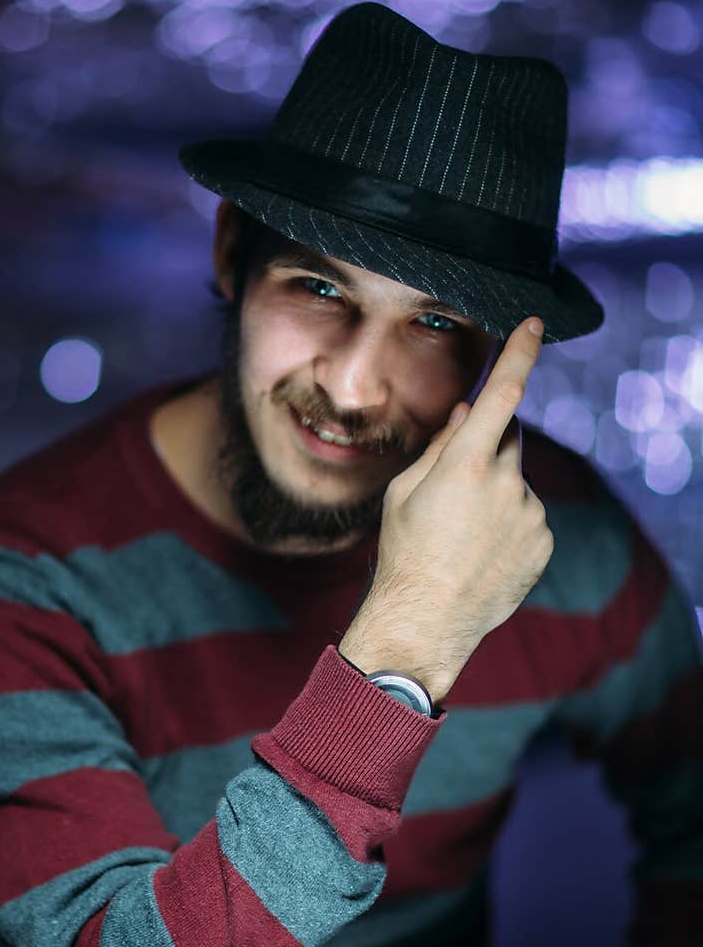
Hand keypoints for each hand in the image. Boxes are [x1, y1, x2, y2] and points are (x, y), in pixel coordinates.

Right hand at [339, 317, 552, 702]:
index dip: (520, 353)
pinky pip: (528, 514)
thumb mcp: (405, 491)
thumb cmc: (404, 553)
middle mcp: (507, 484)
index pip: (502, 393)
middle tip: (454, 487)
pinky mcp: (544, 542)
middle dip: (487, 447)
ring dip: (496, 491)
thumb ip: (442, 445)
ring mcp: (531, 514)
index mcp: (467, 464)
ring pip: (516, 481)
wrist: (427, 621)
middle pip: (507, 438)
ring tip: (461, 533)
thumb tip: (468, 411)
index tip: (535, 325)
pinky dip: (509, 522)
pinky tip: (479, 551)